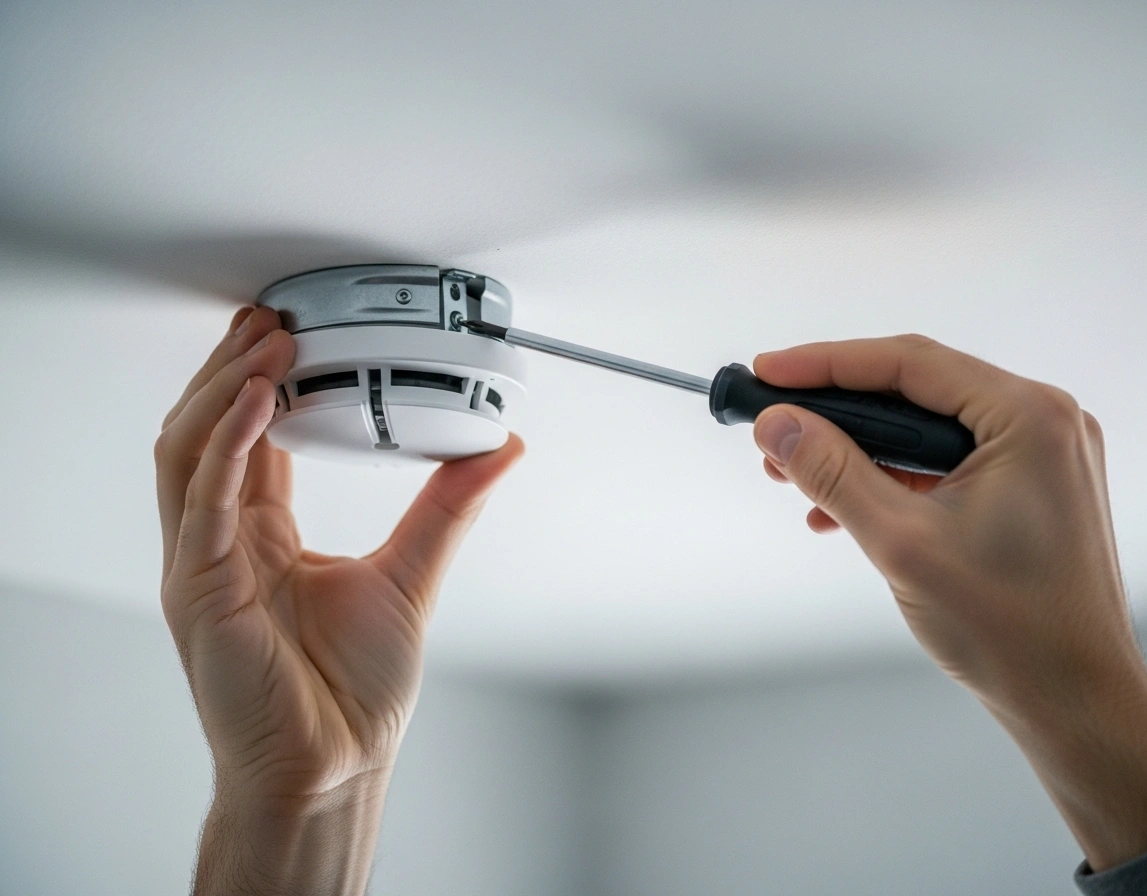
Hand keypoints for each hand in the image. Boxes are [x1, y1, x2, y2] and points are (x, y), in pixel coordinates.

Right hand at [155, 306, 522, 893]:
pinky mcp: (199, 587)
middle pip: (208, 431)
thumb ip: (449, 504)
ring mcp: (203, 564)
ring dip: (223, 389)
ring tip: (267, 341)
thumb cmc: (350, 693)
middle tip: (274, 317)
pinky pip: (201, 498)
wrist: (335, 766)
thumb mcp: (412, 572)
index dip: (264, 381)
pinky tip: (254, 399)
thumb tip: (499, 447)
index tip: (294, 331)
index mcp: (261, 538)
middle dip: (235, 368)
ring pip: (187, 450)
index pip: (251, 439)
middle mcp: (223, 543)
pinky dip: (225, 441)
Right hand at [751, 334, 1146, 870]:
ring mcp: (1041, 456)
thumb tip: (778, 424)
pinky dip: (892, 479)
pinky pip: (945, 462)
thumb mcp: (901, 542)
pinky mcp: (1029, 489)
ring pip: (925, 429)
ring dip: (858, 450)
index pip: (908, 363)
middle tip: (772, 429)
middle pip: (915, 390)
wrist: (1075, 701)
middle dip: (836, 413)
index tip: (766, 372)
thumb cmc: (1011, 629)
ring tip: (795, 477)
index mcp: (1030, 418)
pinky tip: (842, 510)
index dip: (826, 363)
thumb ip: (833, 473)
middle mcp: (1044, 422)